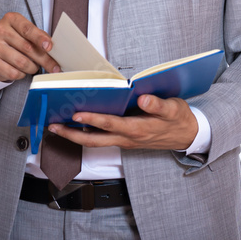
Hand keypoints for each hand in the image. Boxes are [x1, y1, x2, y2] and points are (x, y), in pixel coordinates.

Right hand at [0, 12, 60, 81]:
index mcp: (11, 19)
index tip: (49, 47)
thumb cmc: (14, 39)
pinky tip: (21, 71)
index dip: (40, 38)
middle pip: (27, 47)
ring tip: (34, 67)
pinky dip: (22, 74)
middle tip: (53, 67)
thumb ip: (38, 36)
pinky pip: (13, 73)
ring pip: (21, 62)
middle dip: (44, 59)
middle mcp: (0, 30)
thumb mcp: (25, 32)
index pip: (27, 29)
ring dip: (32, 68)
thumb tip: (52, 47)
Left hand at [47, 95, 197, 150]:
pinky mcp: (125, 139)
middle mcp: (127, 138)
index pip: (110, 124)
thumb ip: (158, 105)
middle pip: (95, 139)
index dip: (92, 119)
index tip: (76, 113)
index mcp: (137, 129)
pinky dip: (86, 133)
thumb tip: (143, 98)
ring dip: (76, 135)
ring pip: (95, 141)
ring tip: (57, 126)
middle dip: (72, 134)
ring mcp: (125, 141)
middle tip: (52, 126)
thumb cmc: (178, 119)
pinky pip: (101, 139)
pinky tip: (76, 125)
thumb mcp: (173, 109)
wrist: (187, 136)